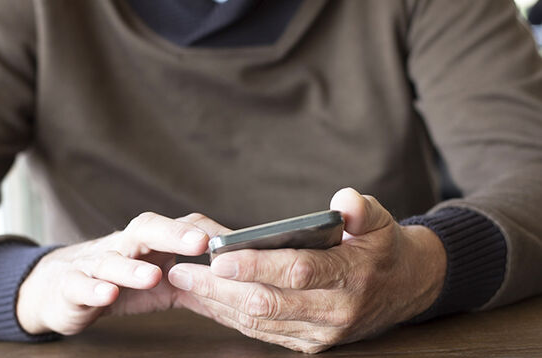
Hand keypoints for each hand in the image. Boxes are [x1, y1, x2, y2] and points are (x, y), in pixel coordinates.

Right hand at [16, 212, 225, 335]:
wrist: (59, 287)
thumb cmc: (118, 280)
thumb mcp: (159, 278)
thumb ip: (193, 279)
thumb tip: (238, 282)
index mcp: (147, 242)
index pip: (176, 226)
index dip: (200, 232)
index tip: (226, 240)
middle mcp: (122, 245)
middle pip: (145, 229)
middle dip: (172, 234)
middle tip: (199, 242)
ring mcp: (93, 264)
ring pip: (111, 260)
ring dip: (132, 268)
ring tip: (153, 276)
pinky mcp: (70, 286)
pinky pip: (80, 285)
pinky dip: (94, 289)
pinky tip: (108, 294)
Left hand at [169, 188, 446, 352]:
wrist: (405, 288)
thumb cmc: (382, 247)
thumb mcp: (379, 219)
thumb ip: (361, 208)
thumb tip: (343, 200)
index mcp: (351, 275)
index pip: (297, 271)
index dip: (257, 265)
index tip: (219, 257)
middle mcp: (336, 310)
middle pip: (269, 302)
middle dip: (220, 289)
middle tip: (182, 272)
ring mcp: (322, 332)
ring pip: (260, 322)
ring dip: (218, 305)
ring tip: (184, 285)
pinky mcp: (311, 343)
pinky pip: (264, 333)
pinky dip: (232, 318)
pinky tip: (207, 302)